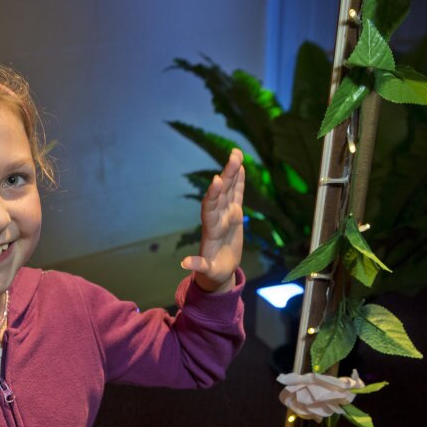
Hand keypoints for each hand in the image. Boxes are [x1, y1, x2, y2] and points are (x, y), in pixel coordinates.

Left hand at [181, 147, 244, 292]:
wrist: (217, 271)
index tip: (216, 180)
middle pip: (222, 194)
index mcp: (211, 230)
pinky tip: (242, 166)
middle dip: (227, 175)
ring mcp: (226, 214)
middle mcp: (217, 218)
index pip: (210, 208)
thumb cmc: (212, 273)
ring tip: (236, 153)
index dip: (213, 195)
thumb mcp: (207, 272)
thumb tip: (184, 263)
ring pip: (229, 190)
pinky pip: (236, 195)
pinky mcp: (234, 214)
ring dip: (233, 172)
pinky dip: (239, 181)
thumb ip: (198, 266)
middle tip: (233, 157)